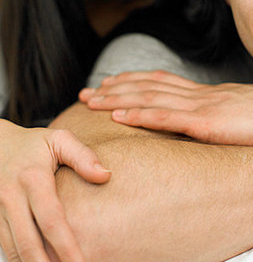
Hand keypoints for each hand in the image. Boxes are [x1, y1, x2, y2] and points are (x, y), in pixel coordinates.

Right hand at [0, 119, 110, 261]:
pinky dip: (20, 259)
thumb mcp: (59, 140)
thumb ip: (83, 156)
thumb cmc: (34, 144)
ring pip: (14, 249)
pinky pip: (5, 245)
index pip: (51, 219)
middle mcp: (12, 197)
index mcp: (33, 178)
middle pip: (29, 243)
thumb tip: (105, 175)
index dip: (66, 246)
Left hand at [80, 70, 252, 147]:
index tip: (113, 82)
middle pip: (149, 87)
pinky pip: (168, 118)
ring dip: (118, 99)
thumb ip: (230, 115)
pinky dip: (140, 115)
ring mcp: (204, 107)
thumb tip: (221, 121)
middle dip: (116, 88)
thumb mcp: (249, 114)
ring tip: (92, 101)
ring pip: (151, 99)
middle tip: (88, 91)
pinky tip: (119, 116)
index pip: (165, 82)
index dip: (136, 81)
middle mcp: (202, 95)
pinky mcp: (209, 123)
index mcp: (211, 94)